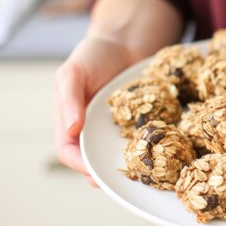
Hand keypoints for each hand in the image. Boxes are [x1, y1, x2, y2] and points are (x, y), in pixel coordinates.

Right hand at [53, 36, 131, 186]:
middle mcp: (90, 129)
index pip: (68, 152)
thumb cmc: (93, 55)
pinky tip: (157, 157)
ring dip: (126, 168)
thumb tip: (72, 129)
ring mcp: (113, 128)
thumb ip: (69, 99)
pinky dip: (144, 152)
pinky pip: (138, 143)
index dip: (79, 166)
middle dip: (105, 175)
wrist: (124, 41)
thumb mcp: (72, 72)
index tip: (95, 175)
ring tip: (140, 178)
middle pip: (93, 161)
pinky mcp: (135, 124)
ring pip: (115, 155)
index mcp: (68, 121)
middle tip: (122, 184)